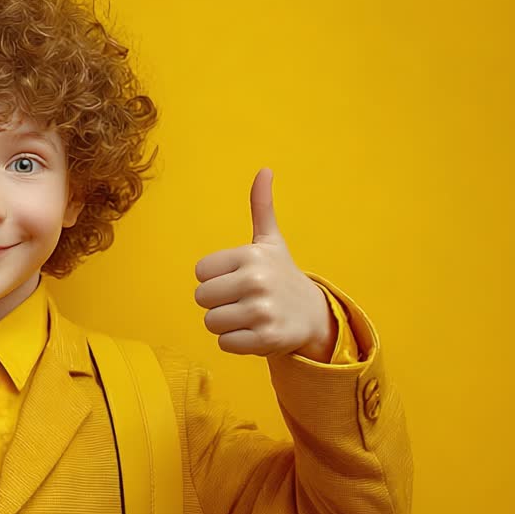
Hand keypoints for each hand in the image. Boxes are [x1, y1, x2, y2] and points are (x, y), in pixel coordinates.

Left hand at [193, 168, 330, 358]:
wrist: (314, 315)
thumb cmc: (281, 275)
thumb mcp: (270, 241)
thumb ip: (261, 207)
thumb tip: (264, 169)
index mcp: (251, 256)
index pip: (200, 273)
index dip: (214, 278)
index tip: (236, 278)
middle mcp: (256, 281)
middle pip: (201, 299)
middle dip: (217, 303)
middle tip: (242, 300)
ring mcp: (261, 311)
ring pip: (211, 323)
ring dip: (226, 324)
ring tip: (248, 316)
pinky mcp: (266, 339)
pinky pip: (224, 344)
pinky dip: (236, 342)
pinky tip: (255, 332)